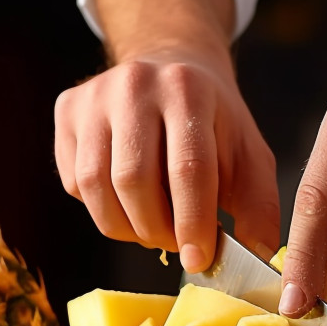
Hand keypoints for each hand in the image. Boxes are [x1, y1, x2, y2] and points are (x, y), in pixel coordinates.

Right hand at [55, 0, 279, 270]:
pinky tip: (129, 202)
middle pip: (134, 180)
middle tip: (176, 244)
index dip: (192, 222)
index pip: (187, 168)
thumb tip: (258, 255)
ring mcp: (94, 95)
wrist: (172, 66)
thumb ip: (258, 206)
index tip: (199, 260)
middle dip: (156, 229)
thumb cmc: (215, 121)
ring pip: (96, 185)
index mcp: (188, 89)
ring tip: (153, 229)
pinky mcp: (68, 110)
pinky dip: (103, 208)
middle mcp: (135, 84)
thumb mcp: (249, 154)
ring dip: (126, 227)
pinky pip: (74, 181)